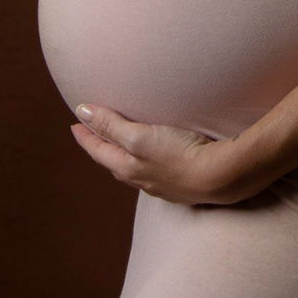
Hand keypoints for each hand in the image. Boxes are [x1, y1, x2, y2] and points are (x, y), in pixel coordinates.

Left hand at [69, 106, 254, 204]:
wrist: (222, 176)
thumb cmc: (180, 154)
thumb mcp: (140, 137)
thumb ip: (111, 125)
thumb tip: (82, 113)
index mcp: (128, 168)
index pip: (99, 151)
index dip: (86, 136)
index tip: (75, 125)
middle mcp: (143, 180)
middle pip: (114, 162)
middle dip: (102, 148)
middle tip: (94, 134)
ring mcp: (164, 185)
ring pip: (136, 170)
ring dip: (125, 157)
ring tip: (122, 146)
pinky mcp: (184, 185)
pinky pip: (157, 173)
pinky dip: (148, 163)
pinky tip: (158, 159)